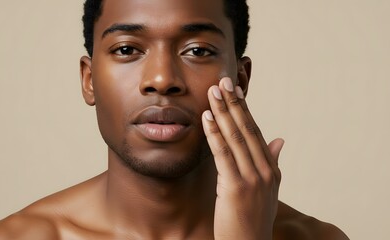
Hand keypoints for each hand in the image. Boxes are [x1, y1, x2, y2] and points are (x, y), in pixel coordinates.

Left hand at [202, 77, 283, 239]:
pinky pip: (224, 155)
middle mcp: (265, 170)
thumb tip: (280, 139)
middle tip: (222, 81)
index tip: (235, 90)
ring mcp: (253, 179)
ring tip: (213, 92)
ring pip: (235, 138)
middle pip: (246, 129)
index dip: (244, 109)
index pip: (255, 131)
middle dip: (233, 103)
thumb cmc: (252, 218)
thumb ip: (271, 161)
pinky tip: (207, 118)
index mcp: (270, 168)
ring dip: (222, 112)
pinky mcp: (236, 188)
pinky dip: (215, 134)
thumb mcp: (267, 189)